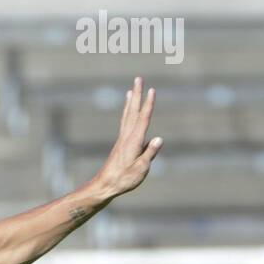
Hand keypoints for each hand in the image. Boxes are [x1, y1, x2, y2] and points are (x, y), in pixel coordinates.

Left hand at [94, 77, 162, 199]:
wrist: (105, 185)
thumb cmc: (124, 179)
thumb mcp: (141, 169)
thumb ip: (149, 153)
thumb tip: (158, 139)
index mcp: (134, 141)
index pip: (143, 119)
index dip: (148, 104)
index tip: (152, 90)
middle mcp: (127, 137)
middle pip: (133, 111)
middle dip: (137, 94)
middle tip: (138, 79)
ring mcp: (122, 140)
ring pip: (127, 116)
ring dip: (130, 101)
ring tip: (131, 90)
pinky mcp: (120, 144)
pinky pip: (124, 123)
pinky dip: (126, 113)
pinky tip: (128, 111)